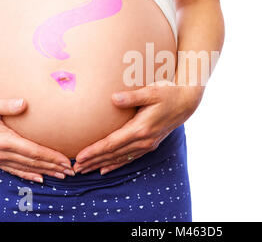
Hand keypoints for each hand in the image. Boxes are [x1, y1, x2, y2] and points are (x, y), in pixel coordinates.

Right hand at [0, 95, 73, 182]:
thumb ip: (6, 104)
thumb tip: (23, 103)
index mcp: (3, 140)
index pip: (33, 151)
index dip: (51, 157)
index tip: (66, 160)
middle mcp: (1, 152)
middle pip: (33, 162)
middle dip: (53, 167)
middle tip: (71, 171)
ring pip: (25, 168)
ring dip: (44, 172)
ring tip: (61, 175)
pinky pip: (13, 170)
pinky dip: (27, 175)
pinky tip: (39, 178)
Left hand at [73, 82, 203, 174]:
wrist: (186, 102)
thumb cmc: (168, 93)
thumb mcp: (151, 91)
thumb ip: (132, 96)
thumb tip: (113, 98)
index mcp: (140, 129)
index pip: (111, 144)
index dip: (94, 151)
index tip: (79, 157)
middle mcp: (143, 141)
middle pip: (112, 154)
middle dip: (93, 162)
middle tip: (75, 169)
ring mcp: (147, 144)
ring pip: (120, 158)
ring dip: (101, 164)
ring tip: (85, 170)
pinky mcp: (150, 145)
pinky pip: (129, 158)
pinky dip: (116, 164)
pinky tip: (105, 168)